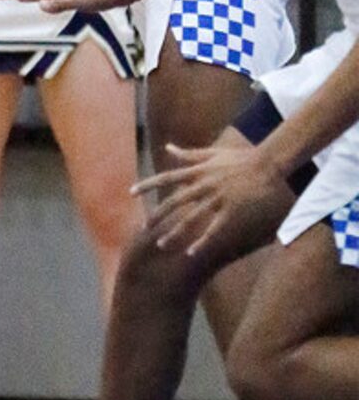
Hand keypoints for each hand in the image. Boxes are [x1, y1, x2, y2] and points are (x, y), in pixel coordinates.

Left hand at [134, 141, 287, 255]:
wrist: (269, 164)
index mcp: (198, 171)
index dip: (148, 184)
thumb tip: (168, 147)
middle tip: (144, 226)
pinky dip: (202, 241)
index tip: (131, 192)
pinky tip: (192, 253)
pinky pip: (214, 229)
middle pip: (175, 201)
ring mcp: (217, 199)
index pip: (167, 177)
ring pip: (191, 218)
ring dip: (175, 232)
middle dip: (158, 214)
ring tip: (161, 244)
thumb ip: (188, 154)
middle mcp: (204, 185)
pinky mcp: (232, 211)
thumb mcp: (212, 153)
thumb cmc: (241, 159)